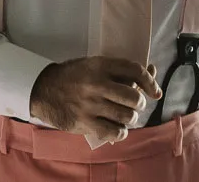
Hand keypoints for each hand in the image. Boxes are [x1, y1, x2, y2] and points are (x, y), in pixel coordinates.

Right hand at [30, 57, 162, 146]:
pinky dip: (121, 132)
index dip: (150, 82)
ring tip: (125, 116)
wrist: (43, 90)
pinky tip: (116, 128)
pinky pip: (114, 132)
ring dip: (131, 118)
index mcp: (100, 65)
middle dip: (139, 103)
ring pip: (127, 116)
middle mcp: (97, 84)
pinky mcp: (85, 122)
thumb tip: (152, 72)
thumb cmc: (73, 76)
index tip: (155, 92)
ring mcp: (91, 105)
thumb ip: (120, 70)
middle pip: (134, 97)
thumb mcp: (94, 65)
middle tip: (134, 105)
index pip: (135, 70)